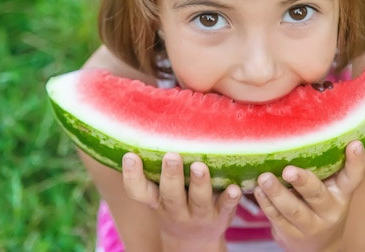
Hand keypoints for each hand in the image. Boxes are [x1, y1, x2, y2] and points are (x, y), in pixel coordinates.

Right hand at [122, 152, 241, 248]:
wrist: (195, 241)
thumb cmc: (176, 203)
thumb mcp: (161, 192)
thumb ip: (157, 167)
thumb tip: (153, 124)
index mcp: (157, 200)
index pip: (138, 192)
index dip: (131, 176)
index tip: (130, 156)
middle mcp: (175, 210)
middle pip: (170, 195)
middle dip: (171, 176)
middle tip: (171, 156)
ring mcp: (199, 214)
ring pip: (198, 200)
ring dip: (199, 183)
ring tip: (199, 166)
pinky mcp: (221, 215)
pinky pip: (226, 207)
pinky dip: (230, 198)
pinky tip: (235, 187)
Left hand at [253, 141, 364, 251]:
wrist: (320, 247)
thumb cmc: (322, 204)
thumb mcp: (332, 187)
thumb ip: (327, 165)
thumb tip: (311, 124)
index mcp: (342, 193)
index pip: (354, 177)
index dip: (356, 161)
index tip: (354, 144)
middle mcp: (330, 210)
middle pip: (317, 194)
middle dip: (302, 181)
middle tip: (288, 170)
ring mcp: (311, 225)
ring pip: (293, 210)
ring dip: (277, 194)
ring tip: (264, 178)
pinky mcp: (292, 235)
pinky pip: (277, 219)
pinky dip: (266, 204)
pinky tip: (258, 191)